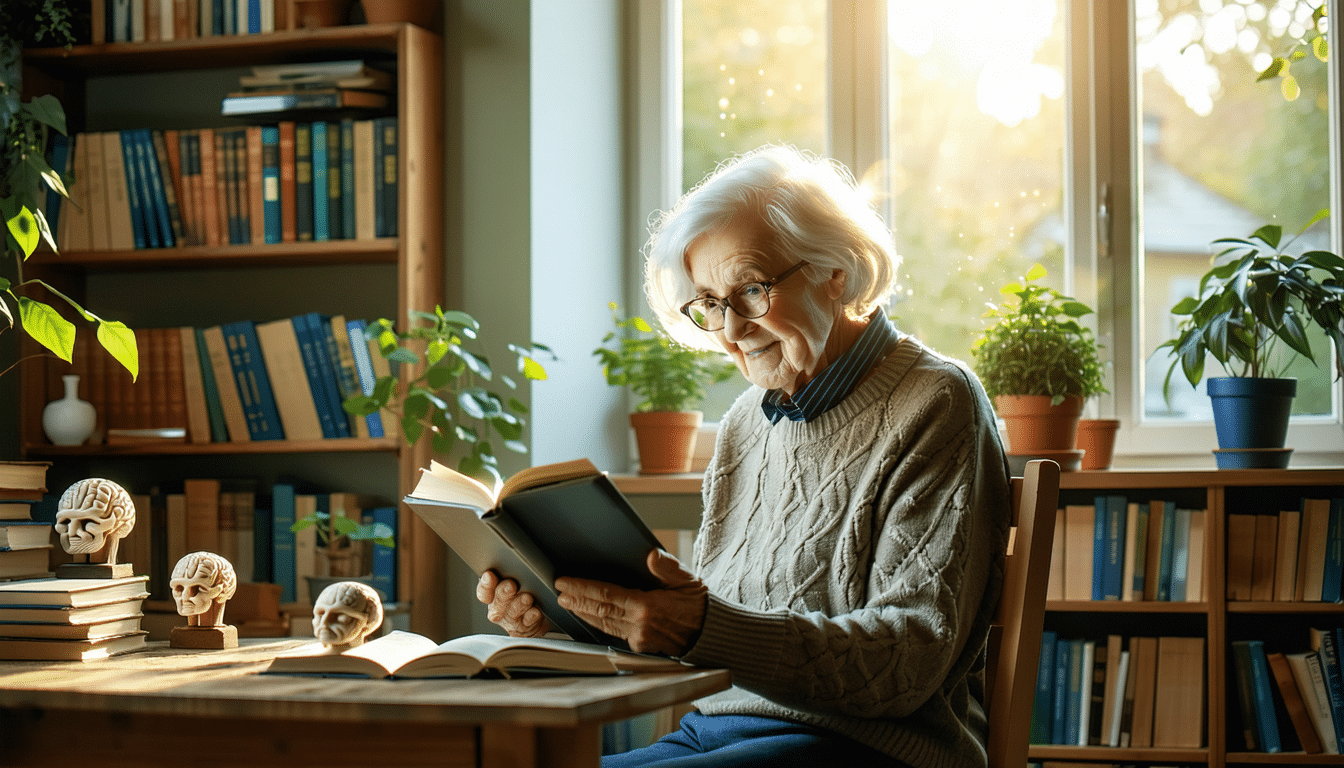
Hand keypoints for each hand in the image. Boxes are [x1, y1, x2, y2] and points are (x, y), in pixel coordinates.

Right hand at [476, 570, 552, 637]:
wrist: (536, 616)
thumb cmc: (523, 593)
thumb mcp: (516, 581)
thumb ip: (510, 573)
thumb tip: (513, 559)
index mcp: (493, 594)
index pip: (484, 590)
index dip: (485, 584)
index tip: (490, 575)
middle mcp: (498, 608)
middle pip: (497, 602)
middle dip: (503, 593)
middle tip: (511, 585)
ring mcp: (510, 620)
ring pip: (511, 613)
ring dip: (518, 605)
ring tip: (527, 597)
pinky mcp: (523, 628)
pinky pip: (526, 624)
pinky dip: (530, 617)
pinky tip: (535, 611)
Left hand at [554, 548, 707, 655]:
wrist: (711, 634)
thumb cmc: (699, 604)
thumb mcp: (687, 580)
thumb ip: (667, 568)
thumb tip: (651, 555)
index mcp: (648, 606)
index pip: (607, 595)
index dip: (583, 588)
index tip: (565, 582)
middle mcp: (640, 625)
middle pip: (600, 611)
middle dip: (577, 601)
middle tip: (559, 592)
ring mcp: (639, 639)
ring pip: (603, 625)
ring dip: (583, 614)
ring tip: (568, 604)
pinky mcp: (641, 647)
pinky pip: (614, 633)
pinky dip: (598, 624)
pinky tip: (589, 618)